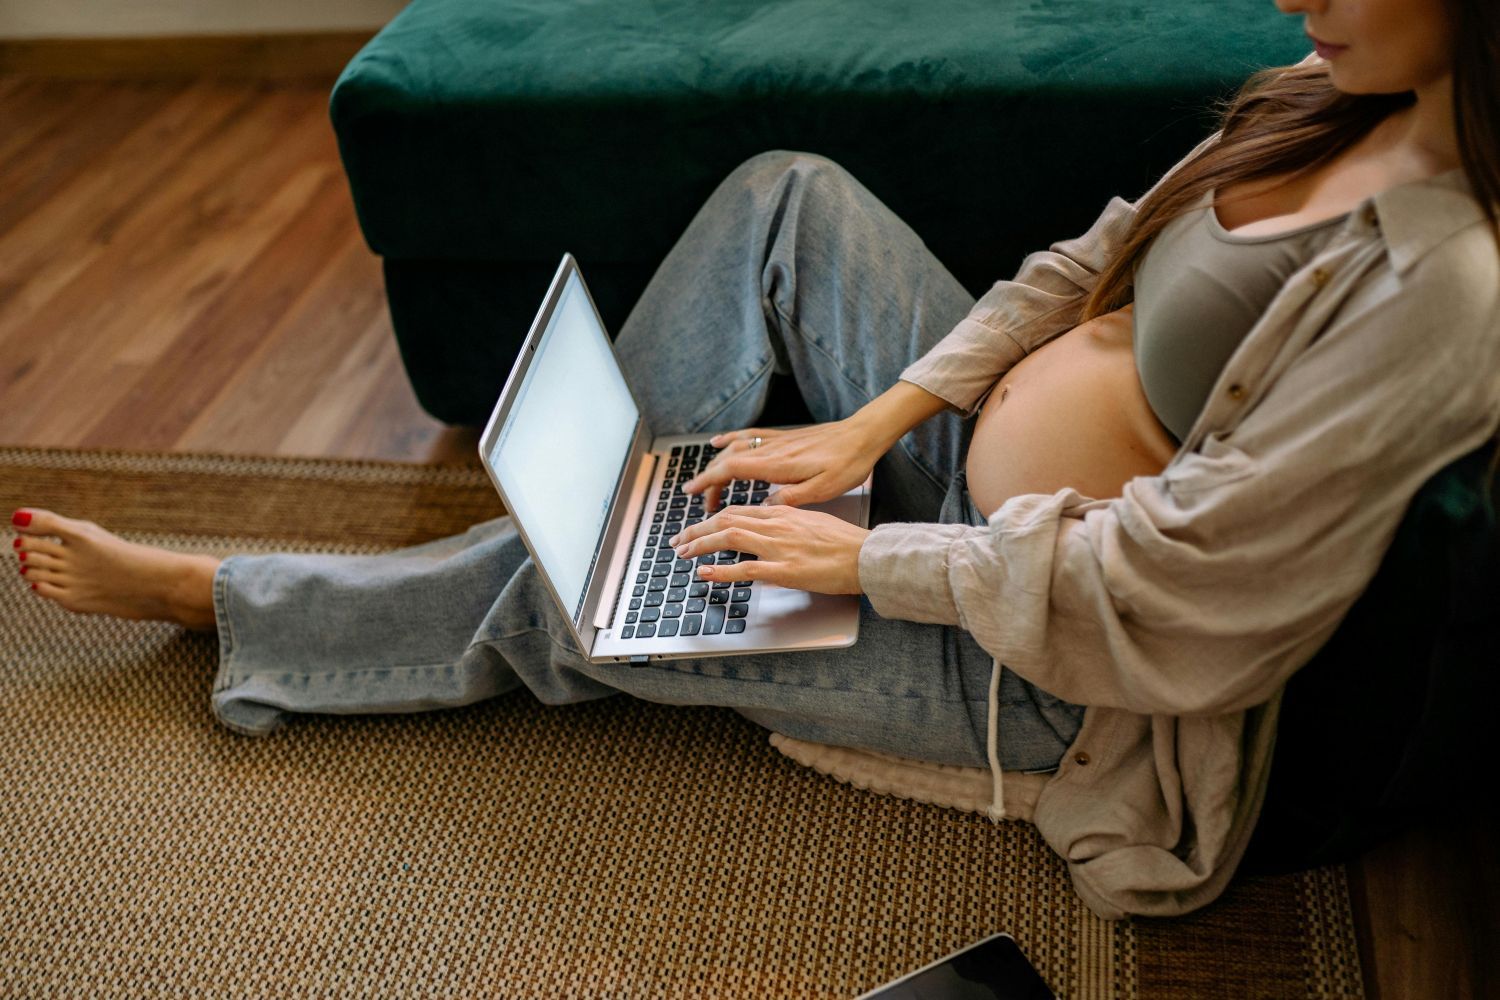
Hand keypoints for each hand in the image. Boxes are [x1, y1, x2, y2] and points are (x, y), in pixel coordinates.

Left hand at [667, 504, 868, 594]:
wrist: (866, 556)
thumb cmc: (844, 542)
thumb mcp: (811, 521)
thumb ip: (786, 523)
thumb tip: (768, 529)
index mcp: (783, 513)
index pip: (737, 511)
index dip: (712, 519)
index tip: (697, 527)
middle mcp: (776, 525)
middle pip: (726, 520)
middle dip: (697, 530)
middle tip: (679, 540)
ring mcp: (779, 547)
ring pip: (729, 537)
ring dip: (701, 544)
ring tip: (683, 552)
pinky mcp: (785, 570)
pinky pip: (746, 568)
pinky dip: (721, 570)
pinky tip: (705, 572)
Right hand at [681, 418, 883, 512]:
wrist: (863, 436)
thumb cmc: (847, 464)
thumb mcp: (822, 490)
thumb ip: (789, 499)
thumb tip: (763, 508)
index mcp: (777, 465)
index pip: (731, 471)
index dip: (708, 481)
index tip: (692, 494)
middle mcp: (772, 450)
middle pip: (727, 461)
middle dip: (709, 481)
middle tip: (702, 503)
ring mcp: (776, 441)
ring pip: (734, 449)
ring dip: (716, 464)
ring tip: (708, 483)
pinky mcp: (783, 437)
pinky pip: (748, 436)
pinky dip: (729, 439)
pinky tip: (719, 442)